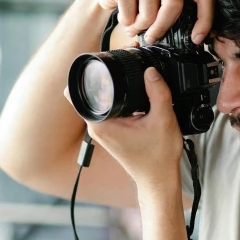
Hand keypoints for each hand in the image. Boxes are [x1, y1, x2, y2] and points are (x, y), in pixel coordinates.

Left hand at [65, 67, 182, 190]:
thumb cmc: (158, 157)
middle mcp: (96, 126)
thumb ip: (158, 92)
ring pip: (97, 98)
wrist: (159, 178)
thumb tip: (150, 71)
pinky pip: (106, 106)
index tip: (101, 61)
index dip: (86, 72)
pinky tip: (132, 93)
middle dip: (100, 74)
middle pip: (86, 90)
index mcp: (101, 123)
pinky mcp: (110, 130)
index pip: (76, 91)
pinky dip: (115, 96)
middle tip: (120, 64)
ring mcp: (102, 129)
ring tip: (129, 77)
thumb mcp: (163, 120)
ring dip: (109, 86)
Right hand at [84, 0, 214, 44]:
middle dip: (162, 28)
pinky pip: (130, 15)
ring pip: (150, 14)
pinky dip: (126, 23)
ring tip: (134, 24)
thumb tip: (195, 38)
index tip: (197, 39)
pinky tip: (124, 17)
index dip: (204, 21)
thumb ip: (180, 9)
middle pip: (174, 6)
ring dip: (140, 27)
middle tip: (152, 39)